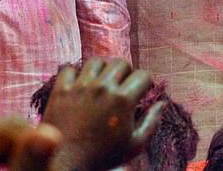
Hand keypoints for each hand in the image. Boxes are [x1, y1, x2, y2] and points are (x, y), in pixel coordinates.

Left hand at [41, 57, 162, 170]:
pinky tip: (80, 85)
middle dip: (126, 72)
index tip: (142, 91)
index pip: (143, 75)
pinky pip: (69, 69)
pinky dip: (75, 74)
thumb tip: (161, 103)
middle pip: (121, 63)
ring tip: (102, 82)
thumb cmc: (102, 157)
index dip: (146, 83)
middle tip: (123, 85)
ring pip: (96, 61)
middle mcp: (102, 88)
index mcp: (123, 100)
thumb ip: (152, 121)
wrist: (65, 164)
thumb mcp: (135, 145)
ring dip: (102, 69)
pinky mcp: (60, 91)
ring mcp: (80, 88)